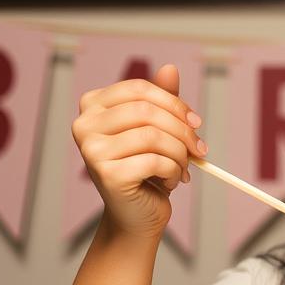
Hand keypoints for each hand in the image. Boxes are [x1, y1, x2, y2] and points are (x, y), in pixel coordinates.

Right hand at [72, 61, 204, 241]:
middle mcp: (85, 126)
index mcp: (92, 106)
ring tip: (183, 167)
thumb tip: (170, 69)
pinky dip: (173, 171)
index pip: (139, 89)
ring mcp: (92, 151)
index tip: (195, 123)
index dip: (173, 102)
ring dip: (179, 153)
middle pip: (146, 111)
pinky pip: (154, 161)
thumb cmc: (144, 171)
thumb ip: (161, 99)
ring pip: (152, 136)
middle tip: (199, 148)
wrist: (135, 216)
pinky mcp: (107, 175)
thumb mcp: (155, 129)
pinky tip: (172, 180)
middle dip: (181, 129)